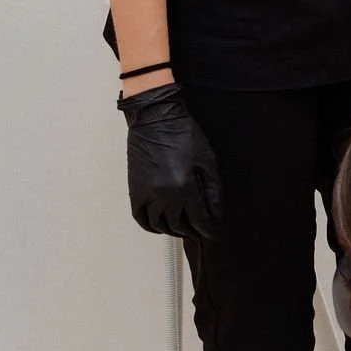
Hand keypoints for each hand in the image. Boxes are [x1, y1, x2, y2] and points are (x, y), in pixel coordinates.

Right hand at [118, 82, 222, 239]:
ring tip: (183, 227)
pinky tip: (160, 225)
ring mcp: (146, 194)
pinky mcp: (134, 190)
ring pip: (159, 225)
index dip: (208, 229)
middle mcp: (163, 195)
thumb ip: (213, 190)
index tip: (214, 232)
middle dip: (192, 230)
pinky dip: (150, 226)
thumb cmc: (183, 134)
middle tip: (200, 229)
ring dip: (172, 230)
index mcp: (184, 188)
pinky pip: (140, 217)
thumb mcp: (208, 160)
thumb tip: (216, 213)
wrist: (156, 118)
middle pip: (179, 225)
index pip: (199, 221)